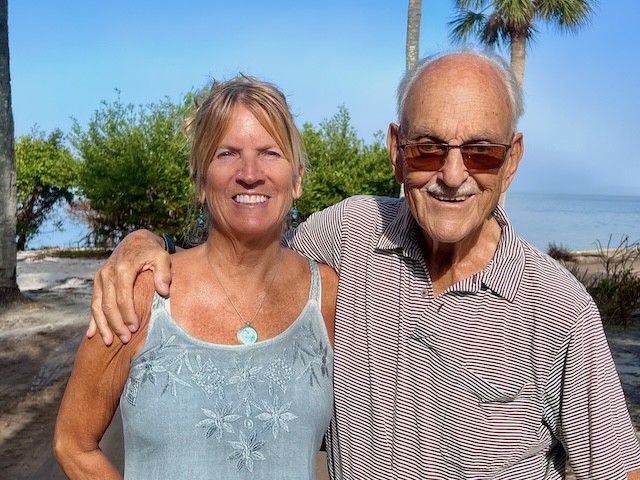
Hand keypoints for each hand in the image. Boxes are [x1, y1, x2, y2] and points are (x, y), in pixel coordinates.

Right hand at [88, 230, 171, 344]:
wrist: (136, 241)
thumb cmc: (151, 252)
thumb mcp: (162, 257)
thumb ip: (164, 273)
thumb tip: (163, 292)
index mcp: (123, 268)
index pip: (123, 297)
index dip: (128, 315)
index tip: (135, 328)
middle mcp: (107, 273)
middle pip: (108, 304)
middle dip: (116, 324)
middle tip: (125, 339)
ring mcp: (100, 277)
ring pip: (97, 306)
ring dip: (102, 325)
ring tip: (108, 342)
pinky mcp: (98, 281)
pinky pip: (93, 303)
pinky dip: (92, 319)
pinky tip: (91, 334)